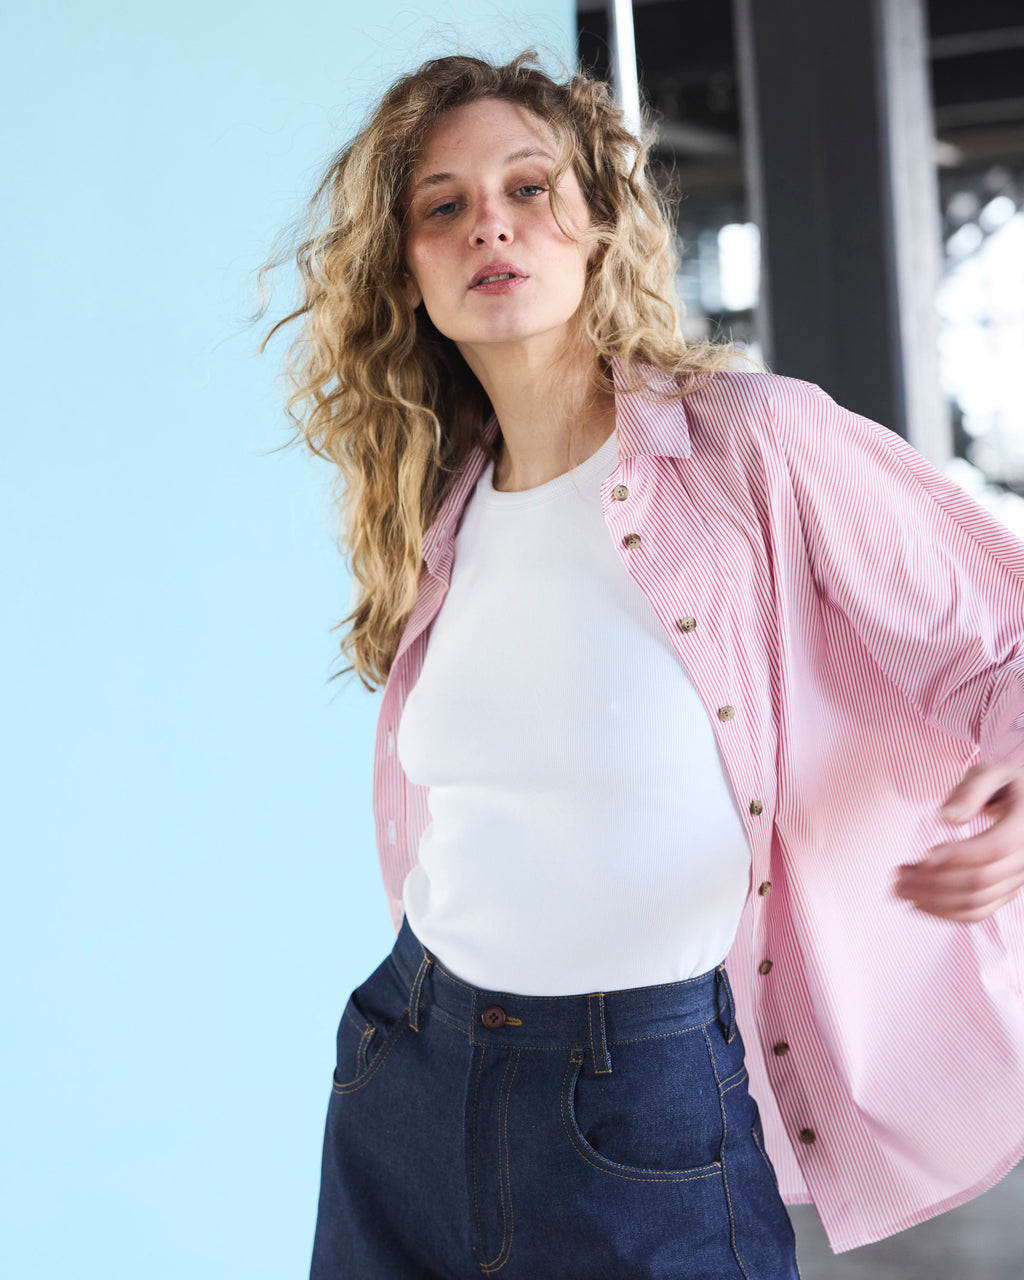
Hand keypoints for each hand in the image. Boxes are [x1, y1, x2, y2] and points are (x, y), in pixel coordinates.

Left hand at [894, 763, 1023, 921]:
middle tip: (897, 874)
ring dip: (934, 900)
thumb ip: (972, 790)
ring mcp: (1019, 881)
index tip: (924, 853)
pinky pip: (979, 912)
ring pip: (977, 902)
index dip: (959, 854)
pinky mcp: (1007, 893)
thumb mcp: (992, 774)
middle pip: (981, 880)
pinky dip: (947, 913)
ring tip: (900, 888)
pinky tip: (918, 903)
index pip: (995, 847)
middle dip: (934, 880)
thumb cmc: (1005, 786)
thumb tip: (946, 818)